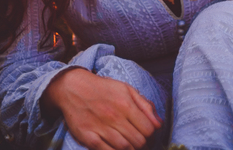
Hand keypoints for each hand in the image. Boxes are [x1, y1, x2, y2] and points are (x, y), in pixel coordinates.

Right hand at [43, 67, 160, 149]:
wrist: (73, 88)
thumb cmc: (103, 89)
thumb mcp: (127, 89)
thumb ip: (145, 105)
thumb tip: (159, 123)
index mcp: (126, 104)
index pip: (148, 129)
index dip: (151, 134)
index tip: (146, 133)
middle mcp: (114, 117)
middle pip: (138, 141)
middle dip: (141, 143)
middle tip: (137, 139)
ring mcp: (100, 128)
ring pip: (124, 148)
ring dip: (129, 149)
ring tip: (128, 143)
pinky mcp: (88, 137)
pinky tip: (116, 147)